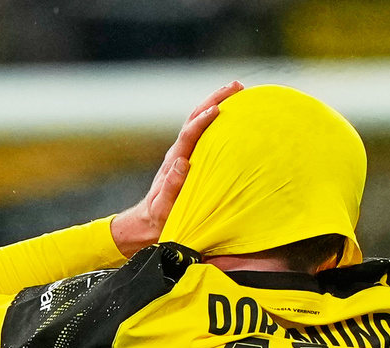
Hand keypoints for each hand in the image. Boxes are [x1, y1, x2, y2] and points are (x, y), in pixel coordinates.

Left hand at [111, 81, 243, 257]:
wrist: (151, 220)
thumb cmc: (160, 217)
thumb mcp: (163, 206)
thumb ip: (170, 187)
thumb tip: (181, 163)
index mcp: (174, 160)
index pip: (189, 134)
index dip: (202, 121)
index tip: (217, 110)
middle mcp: (180, 151)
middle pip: (195, 117)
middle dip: (215, 99)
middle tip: (237, 86)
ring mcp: (186, 152)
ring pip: (200, 120)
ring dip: (217, 102)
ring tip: (238, 91)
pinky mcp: (192, 156)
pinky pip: (205, 132)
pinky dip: (218, 118)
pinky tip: (234, 114)